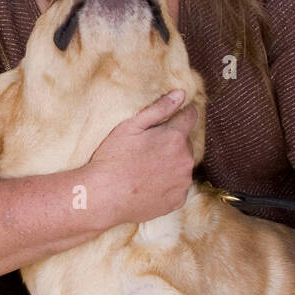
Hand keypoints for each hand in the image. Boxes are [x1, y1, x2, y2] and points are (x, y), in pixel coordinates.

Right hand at [83, 89, 197, 226]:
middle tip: (148, 148)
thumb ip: (159, 108)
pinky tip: (150, 183)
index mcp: (175, 138)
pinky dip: (169, 183)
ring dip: (172, 163)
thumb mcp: (130, 126)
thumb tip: (180, 94)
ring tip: (147, 168)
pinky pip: (178, 186)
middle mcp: (186, 160)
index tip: (170, 118)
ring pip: (183, 165)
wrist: (104, 197)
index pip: (190, 116)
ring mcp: (183, 182)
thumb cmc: (113, 158)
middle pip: (186, 142)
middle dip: (173, 141)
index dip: (180, 113)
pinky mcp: (178, 200)